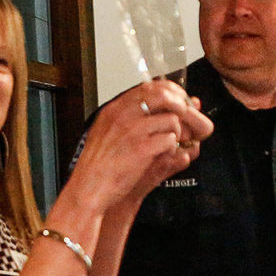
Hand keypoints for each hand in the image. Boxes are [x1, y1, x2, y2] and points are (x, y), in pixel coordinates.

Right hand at [72, 81, 213, 209]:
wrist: (89, 187)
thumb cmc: (100, 165)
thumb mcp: (107, 131)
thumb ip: (131, 116)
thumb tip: (159, 104)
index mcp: (115, 108)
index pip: (150, 87)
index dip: (171, 93)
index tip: (179, 102)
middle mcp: (124, 115)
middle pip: (165, 97)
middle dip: (181, 109)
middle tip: (185, 122)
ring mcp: (133, 131)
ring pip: (172, 120)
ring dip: (177, 133)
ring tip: (170, 144)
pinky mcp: (143, 149)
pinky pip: (170, 140)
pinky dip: (172, 149)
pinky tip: (163, 155)